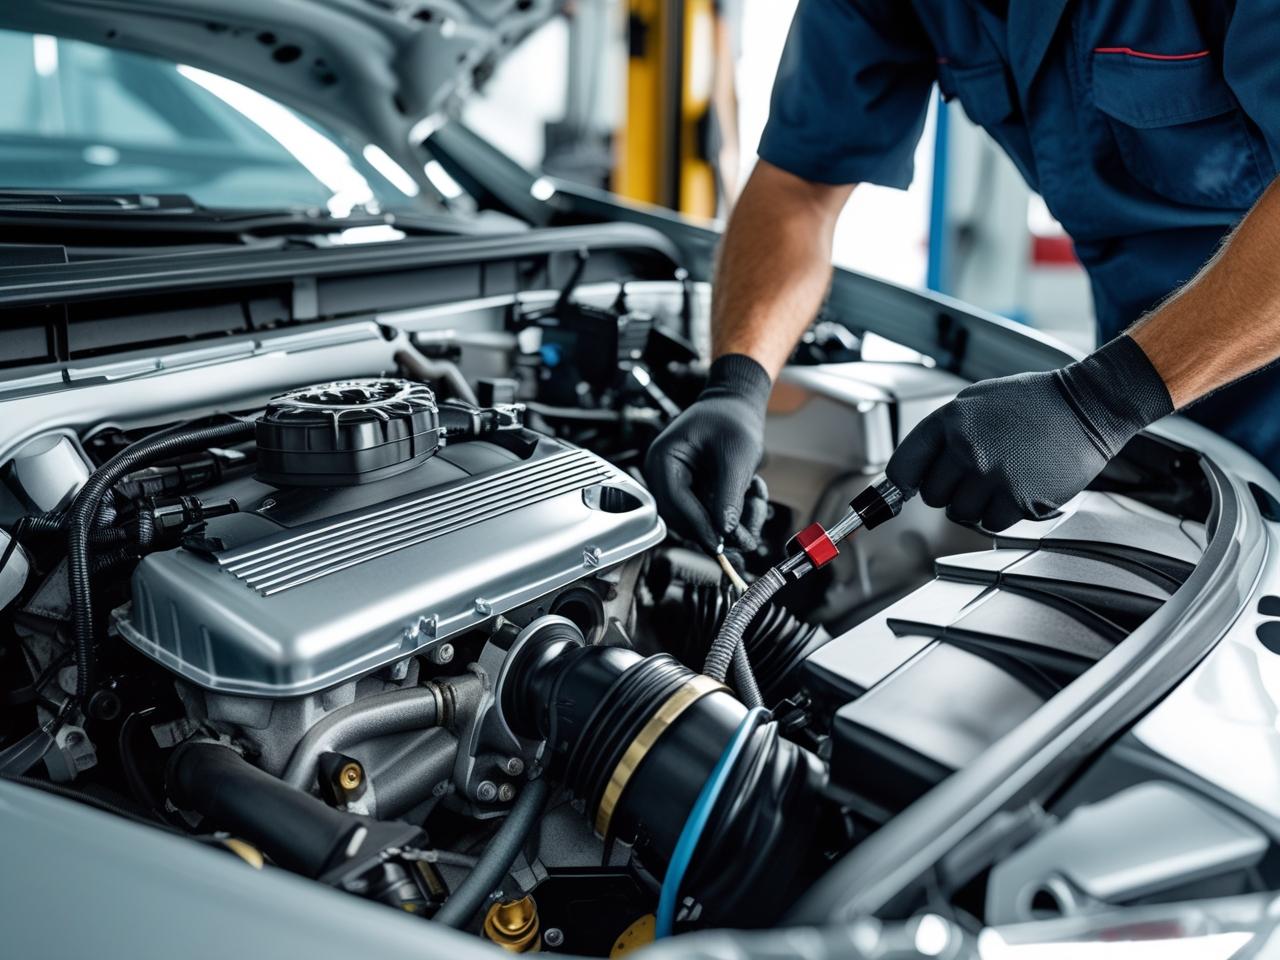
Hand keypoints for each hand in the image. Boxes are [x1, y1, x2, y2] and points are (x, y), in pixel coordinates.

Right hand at [644, 355, 771, 552]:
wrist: (735, 404)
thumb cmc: (731, 419)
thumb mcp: (736, 455)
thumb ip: (729, 494)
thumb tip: (725, 531)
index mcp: (664, 460)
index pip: (675, 503)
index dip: (698, 526)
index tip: (721, 543)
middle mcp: (664, 476)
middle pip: (684, 519)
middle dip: (718, 527)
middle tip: (748, 536)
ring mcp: (677, 485)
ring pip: (700, 521)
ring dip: (732, 518)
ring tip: (757, 494)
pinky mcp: (692, 492)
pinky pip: (710, 514)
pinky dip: (733, 510)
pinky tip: (753, 490)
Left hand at [886, 335, 1172, 530]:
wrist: (1087, 405)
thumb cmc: (1032, 403)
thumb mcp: (975, 402)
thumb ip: (942, 434)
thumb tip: (909, 472)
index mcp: (949, 421)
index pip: (903, 467)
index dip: (901, 484)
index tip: (901, 493)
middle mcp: (966, 449)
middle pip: (933, 496)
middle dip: (949, 490)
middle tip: (976, 473)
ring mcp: (992, 475)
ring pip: (960, 513)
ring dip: (976, 504)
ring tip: (1001, 477)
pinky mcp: (1019, 499)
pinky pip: (991, 523)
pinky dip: (1003, 513)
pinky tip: (1019, 486)